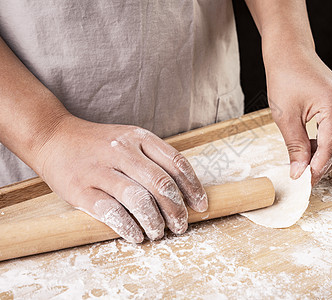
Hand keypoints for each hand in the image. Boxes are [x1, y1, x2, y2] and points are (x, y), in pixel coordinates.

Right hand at [33, 115, 207, 242]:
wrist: (53, 137)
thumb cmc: (98, 144)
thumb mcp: (129, 139)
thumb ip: (153, 158)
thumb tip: (183, 192)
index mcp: (139, 137)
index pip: (176, 163)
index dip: (192, 187)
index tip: (200, 206)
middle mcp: (122, 150)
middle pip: (161, 183)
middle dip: (176, 209)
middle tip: (181, 226)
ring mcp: (100, 169)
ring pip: (138, 198)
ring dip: (154, 221)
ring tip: (159, 233)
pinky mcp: (81, 189)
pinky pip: (111, 211)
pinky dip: (128, 226)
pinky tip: (136, 235)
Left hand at [265, 50, 331, 184]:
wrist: (290, 53)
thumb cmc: (285, 78)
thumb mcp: (286, 117)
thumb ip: (295, 147)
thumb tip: (299, 174)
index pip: (330, 147)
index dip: (317, 168)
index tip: (305, 183)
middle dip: (322, 165)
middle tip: (303, 178)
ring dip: (324, 155)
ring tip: (303, 163)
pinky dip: (326, 143)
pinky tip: (309, 148)